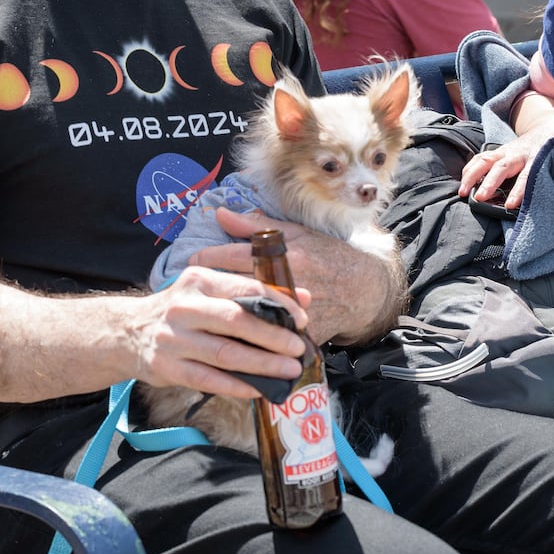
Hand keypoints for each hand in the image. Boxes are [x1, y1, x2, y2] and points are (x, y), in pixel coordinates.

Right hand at [132, 266, 310, 398]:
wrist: (128, 332)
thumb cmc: (182, 311)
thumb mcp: (211, 290)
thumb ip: (254, 292)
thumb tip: (304, 297)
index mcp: (199, 280)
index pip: (246, 289)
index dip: (278, 305)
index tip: (302, 319)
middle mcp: (184, 306)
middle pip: (237, 321)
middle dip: (273, 337)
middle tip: (298, 349)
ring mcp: (174, 338)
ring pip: (226, 354)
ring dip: (262, 364)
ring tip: (288, 370)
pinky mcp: (167, 367)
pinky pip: (209, 379)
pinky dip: (237, 385)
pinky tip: (259, 389)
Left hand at [192, 209, 403, 344]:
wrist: (363, 289)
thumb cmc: (329, 256)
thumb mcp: (297, 233)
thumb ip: (257, 226)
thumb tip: (221, 213)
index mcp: (283, 256)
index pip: (234, 256)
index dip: (207, 257)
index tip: (191, 259)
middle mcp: (285, 284)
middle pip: (235, 287)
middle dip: (209, 287)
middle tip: (190, 287)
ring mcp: (293, 311)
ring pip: (248, 317)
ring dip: (224, 315)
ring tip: (204, 312)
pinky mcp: (301, 334)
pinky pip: (269, 340)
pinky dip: (250, 340)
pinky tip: (230, 339)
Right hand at [459, 129, 553, 210]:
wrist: (552, 126)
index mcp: (538, 157)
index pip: (527, 176)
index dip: (519, 190)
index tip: (510, 205)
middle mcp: (519, 153)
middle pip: (501, 166)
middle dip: (489, 182)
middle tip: (479, 198)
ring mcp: (506, 150)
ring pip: (485, 159)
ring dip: (472, 175)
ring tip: (463, 192)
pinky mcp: (498, 150)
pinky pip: (479, 158)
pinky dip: (469, 169)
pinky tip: (463, 183)